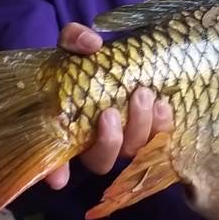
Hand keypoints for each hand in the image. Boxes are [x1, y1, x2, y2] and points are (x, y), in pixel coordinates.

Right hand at [40, 22, 172, 189]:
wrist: (118, 60)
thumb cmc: (86, 59)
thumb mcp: (72, 45)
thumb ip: (74, 40)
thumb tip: (92, 44)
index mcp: (67, 129)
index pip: (55, 161)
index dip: (56, 172)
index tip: (59, 179)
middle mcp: (93, 143)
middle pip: (101, 160)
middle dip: (109, 141)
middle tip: (111, 111)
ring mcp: (124, 139)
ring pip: (132, 151)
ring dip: (139, 129)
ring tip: (144, 96)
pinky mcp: (149, 132)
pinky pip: (159, 139)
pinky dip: (162, 125)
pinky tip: (162, 104)